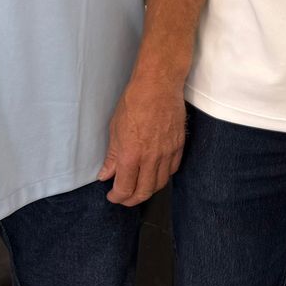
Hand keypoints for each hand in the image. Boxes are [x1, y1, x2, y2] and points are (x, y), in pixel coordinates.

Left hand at [98, 74, 184, 205]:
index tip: (112, 195)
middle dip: (132, 199)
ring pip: (160, 183)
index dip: (117, 197)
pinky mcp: (179, 145)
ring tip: (139, 187)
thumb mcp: (115, 130)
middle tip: (124, 197)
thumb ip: (112, 157)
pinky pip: (173, 169)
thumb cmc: (133, 102)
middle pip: (144, 192)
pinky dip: (163, 176)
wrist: (158, 85)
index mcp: (131, 155)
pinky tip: (155, 173)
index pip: (125, 188)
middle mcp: (151, 158)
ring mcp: (167, 152)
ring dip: (148, 190)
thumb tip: (106, 175)